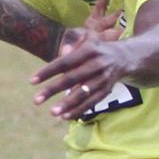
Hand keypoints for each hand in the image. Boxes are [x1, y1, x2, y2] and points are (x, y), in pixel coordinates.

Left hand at [31, 30, 150, 122]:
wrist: (126, 57)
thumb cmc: (96, 49)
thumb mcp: (86, 41)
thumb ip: (72, 47)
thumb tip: (61, 52)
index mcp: (89, 49)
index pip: (65, 62)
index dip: (48, 71)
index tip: (32, 81)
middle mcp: (98, 63)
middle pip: (72, 78)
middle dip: (53, 90)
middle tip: (36, 100)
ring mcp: (104, 77)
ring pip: (83, 93)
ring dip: (67, 104)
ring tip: (52, 113)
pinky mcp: (108, 89)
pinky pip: (92, 102)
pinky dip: (80, 110)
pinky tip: (66, 116)